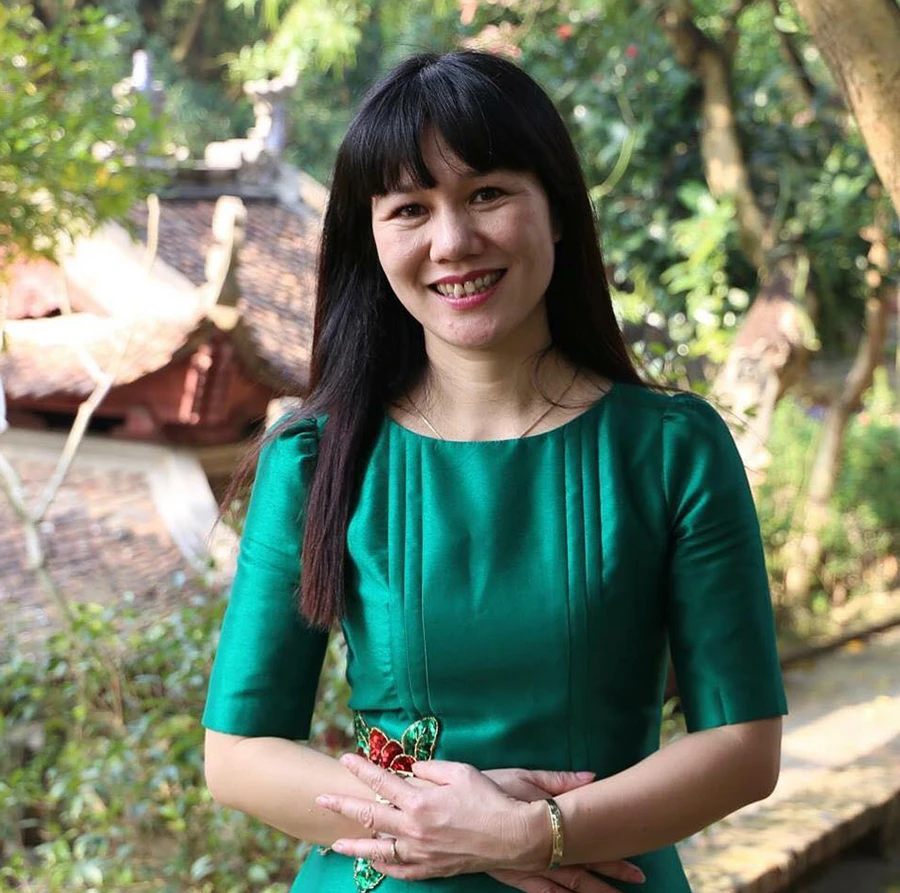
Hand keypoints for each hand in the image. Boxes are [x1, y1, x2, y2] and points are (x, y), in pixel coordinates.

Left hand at [317, 754, 544, 879]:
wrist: (512, 835)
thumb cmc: (488, 799)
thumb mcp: (460, 771)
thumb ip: (430, 768)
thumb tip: (411, 770)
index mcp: (420, 800)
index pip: (382, 782)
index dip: (362, 770)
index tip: (345, 760)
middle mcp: (414, 828)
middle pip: (370, 816)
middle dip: (343, 806)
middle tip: (322, 799)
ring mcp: (421, 852)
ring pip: (379, 850)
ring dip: (355, 845)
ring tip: (335, 843)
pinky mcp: (432, 868)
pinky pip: (400, 871)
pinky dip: (383, 867)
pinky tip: (373, 863)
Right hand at [484, 769, 645, 890]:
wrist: (449, 815)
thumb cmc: (486, 792)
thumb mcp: (521, 777)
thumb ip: (558, 781)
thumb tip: (593, 777)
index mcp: (546, 830)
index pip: (587, 845)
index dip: (613, 856)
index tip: (638, 864)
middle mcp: (540, 856)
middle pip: (582, 872)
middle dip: (610, 875)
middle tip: (639, 878)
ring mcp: (527, 871)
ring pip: (566, 886)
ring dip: (592, 892)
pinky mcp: (514, 877)